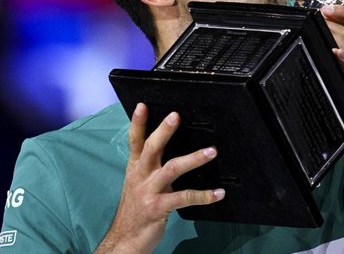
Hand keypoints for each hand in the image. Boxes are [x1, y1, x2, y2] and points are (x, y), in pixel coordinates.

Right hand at [95, 103, 224, 253]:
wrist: (125, 238)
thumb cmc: (136, 208)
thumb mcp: (138, 182)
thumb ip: (150, 165)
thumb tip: (165, 146)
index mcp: (135, 167)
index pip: (135, 140)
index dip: (137, 122)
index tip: (143, 105)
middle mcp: (140, 176)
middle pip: (151, 148)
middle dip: (163, 131)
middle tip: (176, 116)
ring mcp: (149, 191)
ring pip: (172, 168)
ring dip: (193, 158)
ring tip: (212, 152)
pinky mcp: (158, 207)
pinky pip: (184, 198)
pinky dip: (203, 195)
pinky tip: (218, 193)